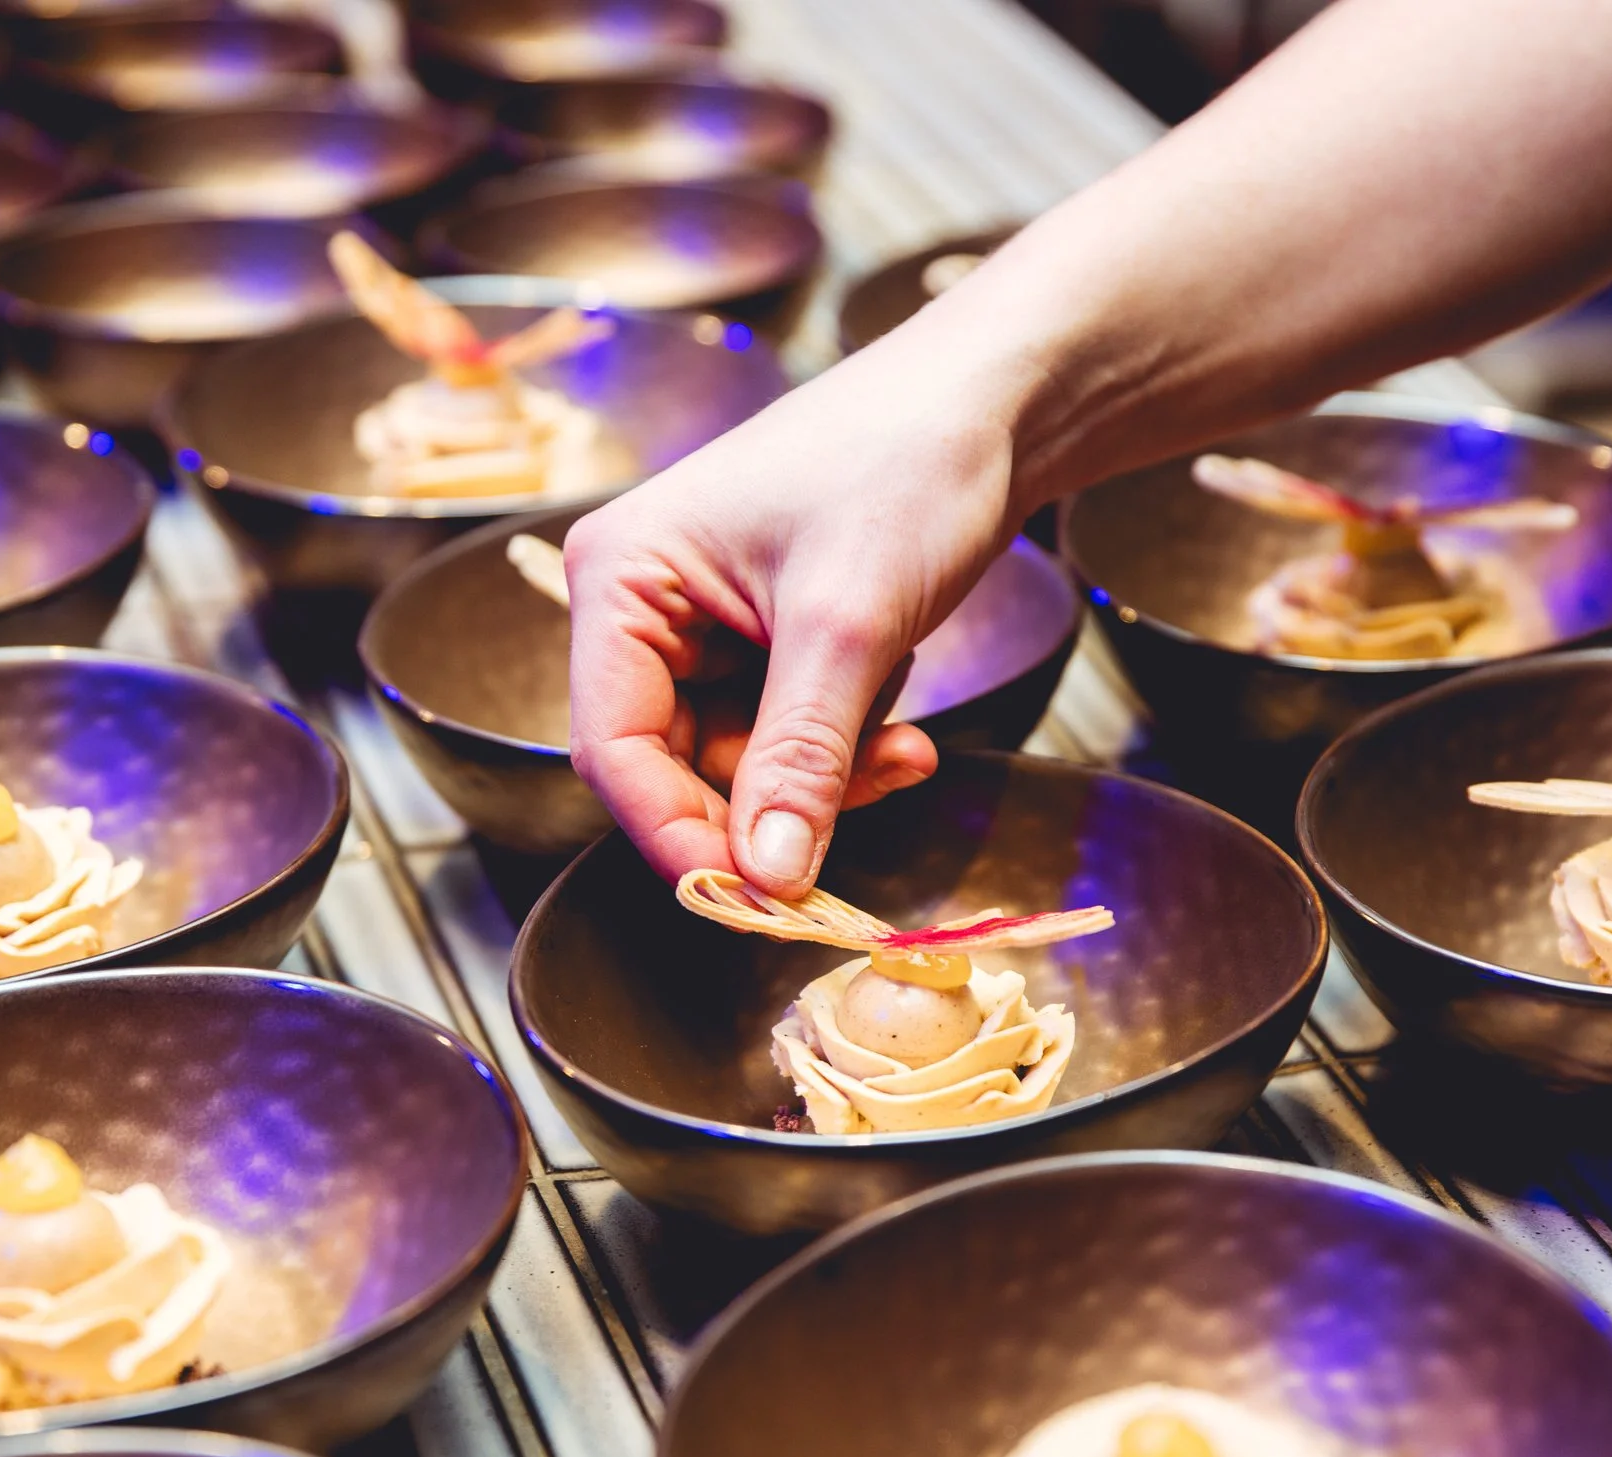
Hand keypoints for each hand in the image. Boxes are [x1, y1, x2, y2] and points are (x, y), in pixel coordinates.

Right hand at [564, 333, 1031, 896]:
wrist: (997, 402)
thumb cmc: (907, 464)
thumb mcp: (846, 627)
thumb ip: (798, 759)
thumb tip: (762, 880)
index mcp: (623, 576)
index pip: (614, 749)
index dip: (677, 834)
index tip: (752, 898)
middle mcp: (646, 604)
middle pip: (674, 767)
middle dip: (770, 804)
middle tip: (858, 818)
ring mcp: (708, 624)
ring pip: (741, 763)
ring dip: (825, 778)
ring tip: (906, 745)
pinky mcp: (768, 640)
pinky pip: (786, 737)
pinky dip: (845, 749)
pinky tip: (901, 713)